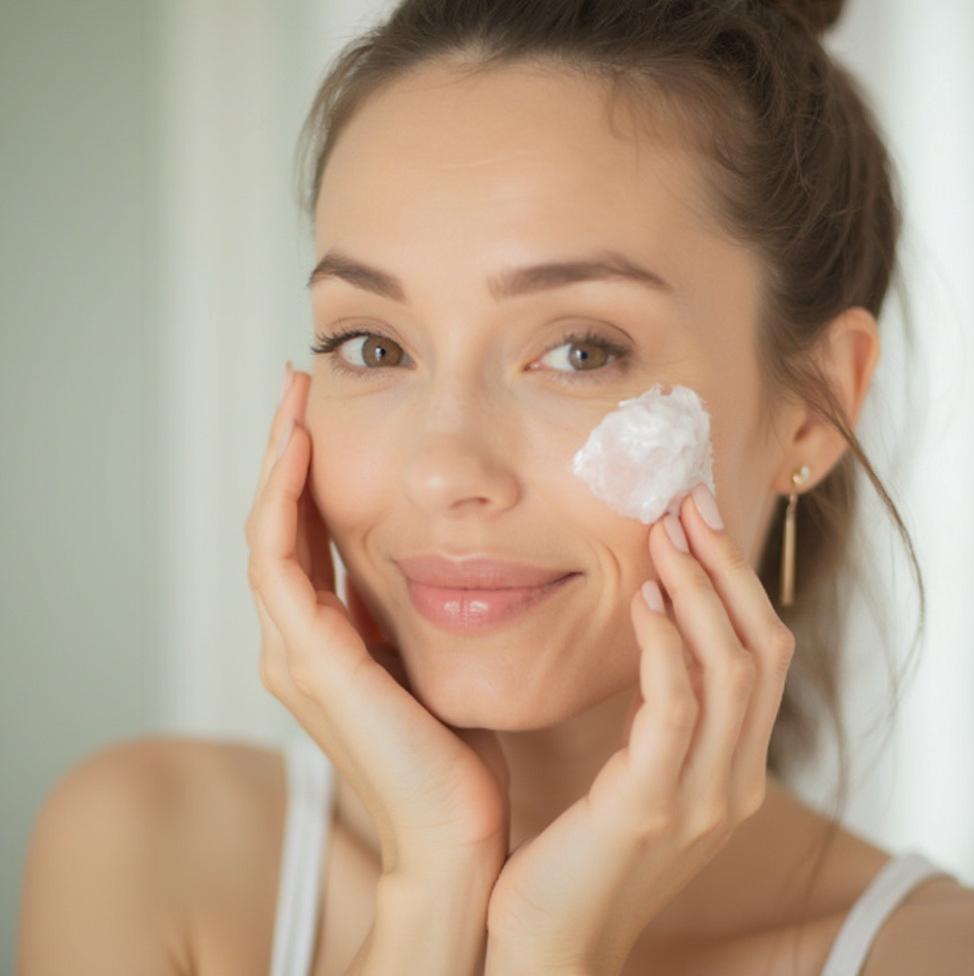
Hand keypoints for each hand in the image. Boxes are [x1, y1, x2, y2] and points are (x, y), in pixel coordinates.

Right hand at [245, 364, 510, 875]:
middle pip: (276, 525)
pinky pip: (280, 561)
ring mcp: (294, 652)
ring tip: (294, 399)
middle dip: (284, 453)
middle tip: (297, 387)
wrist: (454, 835)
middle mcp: (297, 642)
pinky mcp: (309, 660)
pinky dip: (283, 501)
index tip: (323, 416)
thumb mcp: (430, 662)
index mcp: (326, 640)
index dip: (306, 476)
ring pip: (268, 533)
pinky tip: (300, 449)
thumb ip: (410, 616)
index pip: (303, 538)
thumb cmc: (454, 754)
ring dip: (278, 462)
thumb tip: (428, 560)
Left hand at [483, 487, 795, 974]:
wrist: (548, 949)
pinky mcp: (649, 807)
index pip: (761, 655)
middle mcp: (735, 780)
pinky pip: (673, 708)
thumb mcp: (636, 777)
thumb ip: (659, 717)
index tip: (700, 518)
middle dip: (728, 566)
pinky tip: (638, 599)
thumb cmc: (579, 853)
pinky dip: (663, 644)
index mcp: (734, 768)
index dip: (738, 581)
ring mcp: (702, 798)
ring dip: (698, 587)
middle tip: (689, 500)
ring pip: (729, 667)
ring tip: (663, 530)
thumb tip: (652, 626)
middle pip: (761, 648)